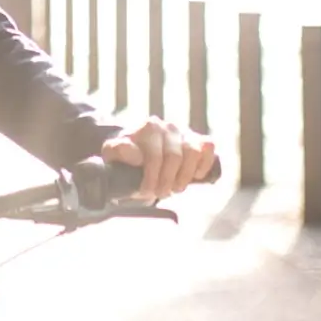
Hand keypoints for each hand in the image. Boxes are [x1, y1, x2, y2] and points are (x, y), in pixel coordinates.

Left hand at [100, 118, 217, 201]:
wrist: (140, 152)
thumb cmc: (126, 155)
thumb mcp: (113, 153)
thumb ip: (117, 150)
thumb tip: (137, 156)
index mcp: (148, 127)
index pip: (154, 155)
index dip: (151, 178)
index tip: (146, 191)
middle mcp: (168, 126)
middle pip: (174, 157)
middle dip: (167, 181)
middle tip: (160, 194)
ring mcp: (185, 132)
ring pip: (193, 153)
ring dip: (185, 176)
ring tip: (176, 189)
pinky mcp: (199, 139)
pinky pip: (208, 148)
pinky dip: (204, 164)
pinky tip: (195, 176)